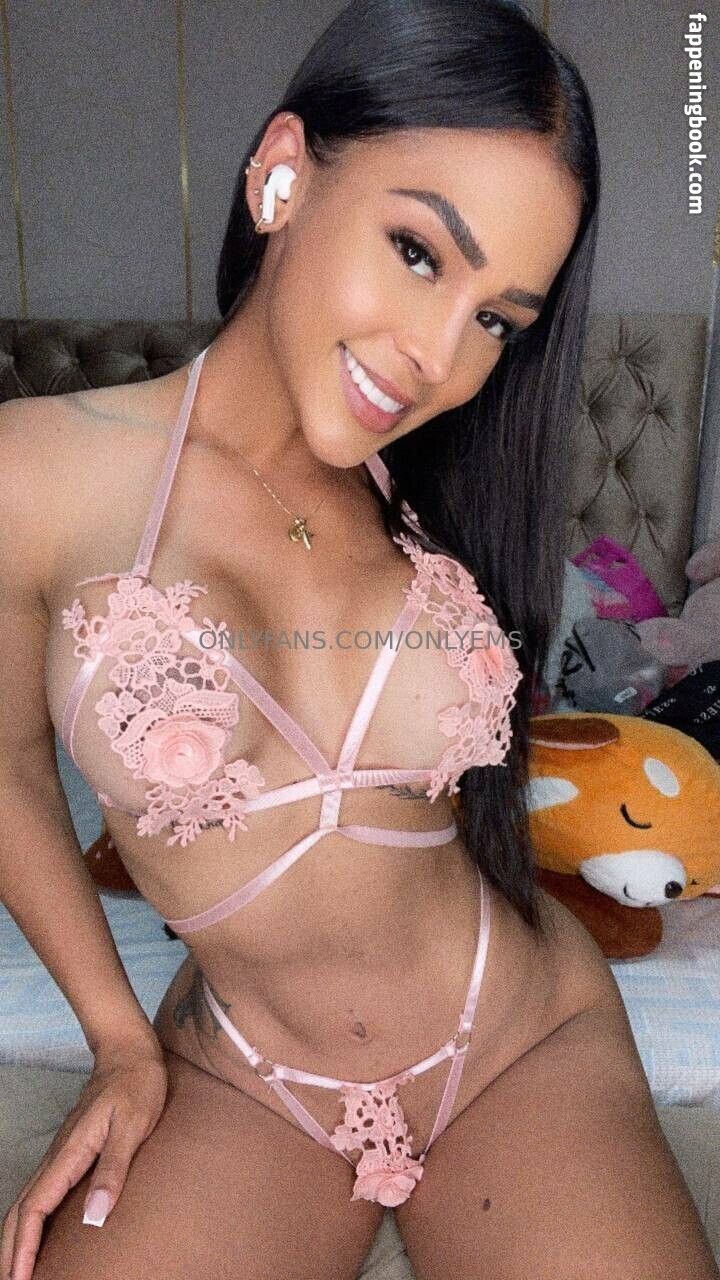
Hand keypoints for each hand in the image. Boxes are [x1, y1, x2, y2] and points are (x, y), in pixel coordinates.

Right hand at [0, 1031, 166, 1279]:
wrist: (131, 1054)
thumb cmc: (137, 1087)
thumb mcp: (132, 1126)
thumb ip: (113, 1169)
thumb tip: (94, 1216)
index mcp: (69, 1154)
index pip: (34, 1211)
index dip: (24, 1249)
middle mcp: (58, 1157)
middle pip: (21, 1212)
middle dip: (11, 1252)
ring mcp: (62, 1154)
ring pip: (28, 1203)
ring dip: (18, 1238)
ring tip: (20, 1272)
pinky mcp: (71, 1152)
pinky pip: (42, 1193)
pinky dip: (32, 1221)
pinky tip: (41, 1235)